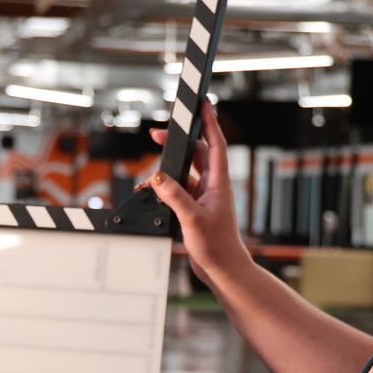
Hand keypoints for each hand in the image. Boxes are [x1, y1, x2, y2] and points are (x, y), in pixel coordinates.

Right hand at [146, 101, 249, 288]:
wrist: (223, 269)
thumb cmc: (217, 246)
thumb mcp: (193, 218)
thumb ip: (175, 196)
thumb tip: (157, 178)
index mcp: (219, 182)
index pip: (215, 143)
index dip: (210, 122)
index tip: (203, 104)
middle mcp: (212, 185)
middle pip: (196, 153)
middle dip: (178, 142)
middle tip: (157, 134)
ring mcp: (204, 196)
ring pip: (184, 171)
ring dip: (168, 167)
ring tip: (150, 165)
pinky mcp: (194, 208)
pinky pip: (177, 190)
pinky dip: (164, 187)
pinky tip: (150, 191)